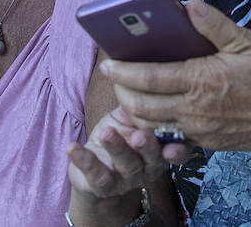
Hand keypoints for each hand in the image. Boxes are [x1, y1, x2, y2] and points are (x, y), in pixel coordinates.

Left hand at [66, 108, 169, 223]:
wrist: (96, 171)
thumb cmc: (120, 135)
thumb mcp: (131, 117)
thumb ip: (139, 98)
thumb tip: (140, 64)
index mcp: (160, 147)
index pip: (175, 148)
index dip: (178, 149)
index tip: (174, 143)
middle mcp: (148, 165)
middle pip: (152, 156)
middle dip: (147, 146)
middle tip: (139, 135)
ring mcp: (126, 178)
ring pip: (125, 164)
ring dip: (116, 148)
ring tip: (106, 133)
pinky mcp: (102, 185)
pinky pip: (95, 175)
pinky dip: (83, 160)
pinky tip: (73, 147)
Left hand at [101, 0, 250, 152]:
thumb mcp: (248, 40)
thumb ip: (213, 23)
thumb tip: (188, 3)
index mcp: (202, 80)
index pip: (148, 78)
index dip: (121, 71)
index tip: (107, 63)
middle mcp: (196, 110)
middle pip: (140, 108)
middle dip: (120, 94)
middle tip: (115, 78)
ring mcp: (202, 130)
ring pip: (153, 127)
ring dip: (135, 113)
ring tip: (129, 94)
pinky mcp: (211, 143)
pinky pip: (174, 137)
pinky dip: (158, 126)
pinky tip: (158, 111)